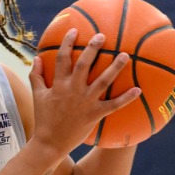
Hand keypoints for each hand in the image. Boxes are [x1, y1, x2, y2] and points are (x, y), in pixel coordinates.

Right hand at [30, 27, 140, 152]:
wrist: (50, 143)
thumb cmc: (44, 119)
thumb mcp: (37, 96)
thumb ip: (36, 76)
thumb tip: (37, 58)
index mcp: (59, 84)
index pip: (63, 58)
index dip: (67, 43)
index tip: (74, 31)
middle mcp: (73, 89)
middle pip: (84, 64)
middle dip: (93, 48)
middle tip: (102, 36)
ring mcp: (85, 102)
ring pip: (103, 81)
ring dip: (115, 67)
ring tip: (125, 55)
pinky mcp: (94, 114)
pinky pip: (113, 105)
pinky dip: (126, 98)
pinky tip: (138, 90)